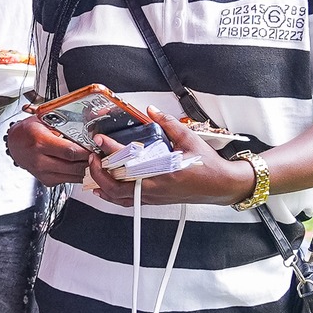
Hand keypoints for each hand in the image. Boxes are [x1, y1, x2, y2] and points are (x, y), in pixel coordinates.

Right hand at [6, 117, 90, 184]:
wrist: (14, 144)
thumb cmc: (30, 130)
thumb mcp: (45, 120)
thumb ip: (68, 121)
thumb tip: (95, 114)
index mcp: (40, 143)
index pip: (70, 152)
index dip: (87, 151)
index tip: (97, 147)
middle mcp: (40, 161)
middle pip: (74, 166)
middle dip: (91, 162)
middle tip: (101, 155)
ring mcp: (43, 173)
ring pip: (73, 177)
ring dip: (87, 170)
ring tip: (95, 161)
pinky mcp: (47, 181)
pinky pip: (68, 180)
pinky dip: (78, 174)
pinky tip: (83, 166)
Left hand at [86, 108, 256, 206]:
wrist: (219, 185)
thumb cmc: (207, 165)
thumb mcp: (189, 139)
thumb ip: (168, 123)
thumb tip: (152, 111)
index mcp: (164, 171)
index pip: (129, 162)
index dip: (111, 150)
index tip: (100, 140)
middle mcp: (155, 188)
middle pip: (117, 186)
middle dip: (100, 171)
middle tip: (93, 155)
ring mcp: (153, 197)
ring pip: (119, 197)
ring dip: (103, 184)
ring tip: (94, 169)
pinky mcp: (154, 200)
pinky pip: (127, 202)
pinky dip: (112, 195)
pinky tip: (103, 189)